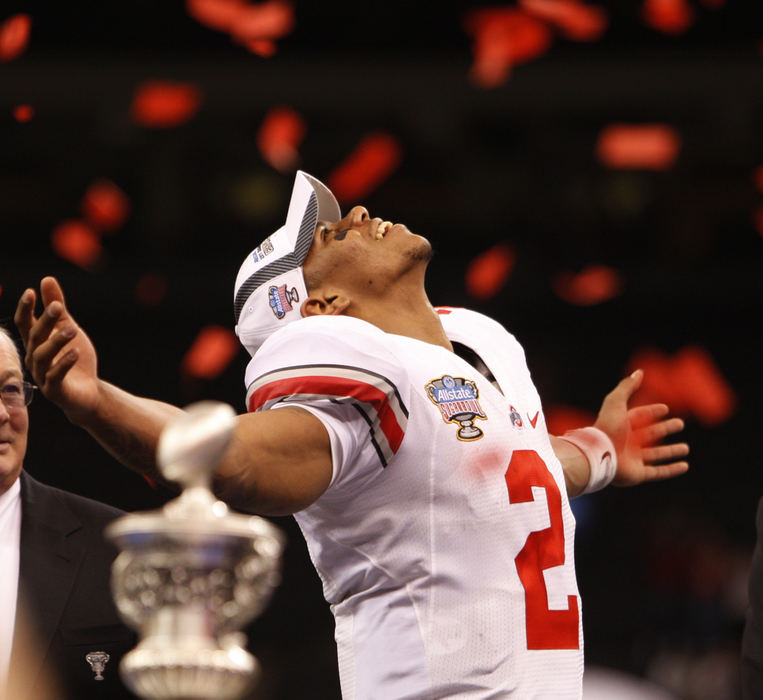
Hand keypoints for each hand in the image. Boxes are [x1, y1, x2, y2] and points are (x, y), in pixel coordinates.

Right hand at [14, 276, 101, 422]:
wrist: (88, 392)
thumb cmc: (74, 358)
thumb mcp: (68, 328)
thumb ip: (58, 307)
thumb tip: (47, 279)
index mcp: (35, 343)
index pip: (24, 324)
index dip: (25, 308)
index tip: (31, 292)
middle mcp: (34, 358)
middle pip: (35, 337)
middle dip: (45, 321)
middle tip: (59, 306)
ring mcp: (42, 375)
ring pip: (43, 356)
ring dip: (57, 341)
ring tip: (72, 329)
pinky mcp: (54, 390)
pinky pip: (55, 376)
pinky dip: (64, 363)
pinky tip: (75, 352)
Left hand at [594, 369, 688, 485]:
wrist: (600, 454)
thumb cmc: (606, 427)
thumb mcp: (616, 402)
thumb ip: (627, 387)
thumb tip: (639, 372)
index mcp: (622, 425)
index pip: (639, 416)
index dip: (652, 411)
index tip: (665, 408)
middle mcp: (628, 442)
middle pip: (650, 434)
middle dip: (665, 429)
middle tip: (680, 424)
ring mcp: (633, 459)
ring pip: (656, 454)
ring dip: (671, 451)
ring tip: (686, 448)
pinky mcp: (638, 474)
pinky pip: (659, 472)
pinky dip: (672, 469)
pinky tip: (684, 466)